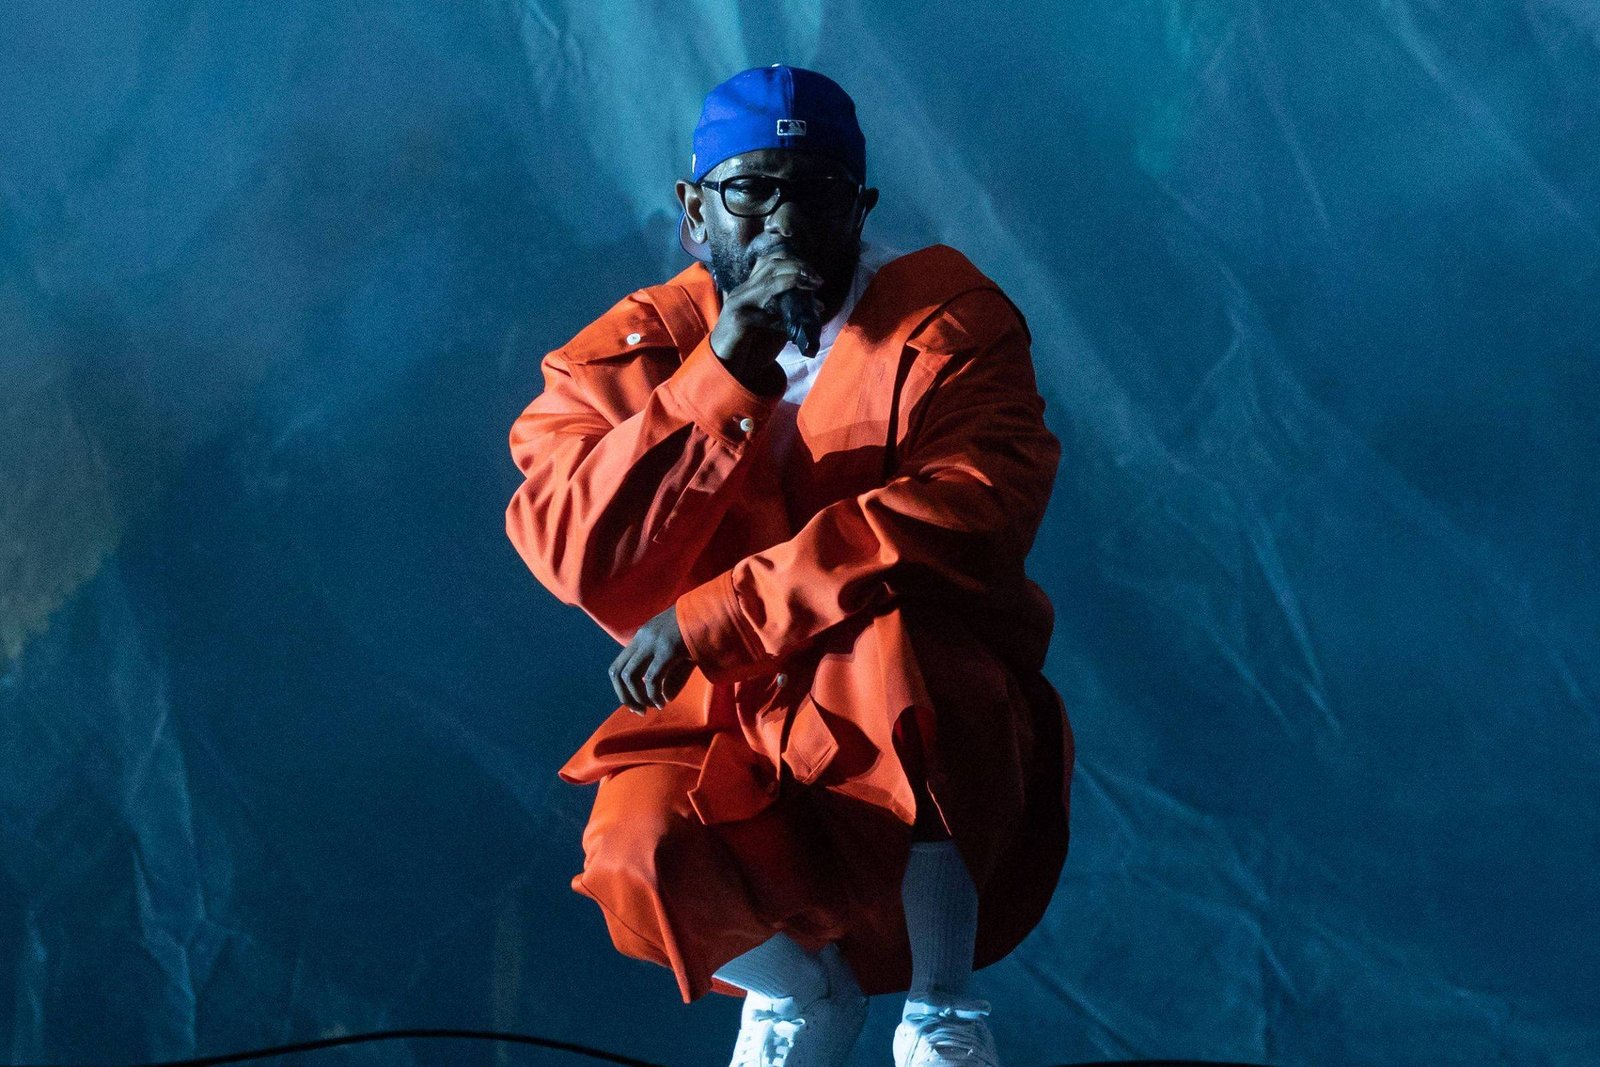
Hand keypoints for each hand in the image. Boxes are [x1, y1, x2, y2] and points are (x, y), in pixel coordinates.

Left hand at [609, 603, 695, 713]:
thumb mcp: (681, 653)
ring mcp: (654, 643)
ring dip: (638, 697)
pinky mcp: (668, 649)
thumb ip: (671, 675)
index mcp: (643, 636)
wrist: (715, 610)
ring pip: (630, 677)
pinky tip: (663, 702)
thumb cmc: (701, 631)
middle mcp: (643, 638)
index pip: (618, 665)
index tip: (635, 702)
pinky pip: (651, 679)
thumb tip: (665, 698)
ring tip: (652, 707)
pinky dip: (653, 695)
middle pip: (618, 672)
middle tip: (639, 711)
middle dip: (625, 696)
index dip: (621, 688)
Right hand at [708, 248, 824, 385]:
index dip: (794, 262)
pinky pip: (766, 315)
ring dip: (794, 282)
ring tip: (812, 288)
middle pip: (771, 266)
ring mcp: (738, 304)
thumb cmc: (749, 345)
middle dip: (798, 268)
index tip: (813, 274)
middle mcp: (742, 291)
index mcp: (748, 288)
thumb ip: (786, 310)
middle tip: (817, 280)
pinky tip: (796, 323)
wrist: (724, 364)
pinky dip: (784, 318)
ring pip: (768, 282)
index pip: (769, 261)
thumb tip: (815, 305)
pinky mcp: (738, 321)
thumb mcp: (769, 322)